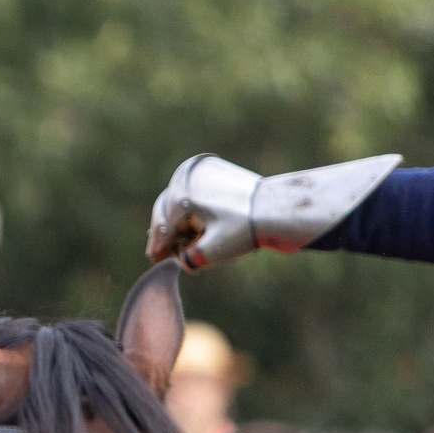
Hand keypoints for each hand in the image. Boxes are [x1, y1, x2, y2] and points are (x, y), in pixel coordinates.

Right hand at [145, 155, 263, 268]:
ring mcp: (204, 171)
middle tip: (157, 252)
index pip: (165, 223)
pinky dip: (192, 210)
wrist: (280, 206)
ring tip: (177, 243)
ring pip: (182, 201)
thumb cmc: (245, 227)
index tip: (154, 259)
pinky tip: (193, 228)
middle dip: (165, 232)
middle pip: (168, 209)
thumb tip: (180, 261)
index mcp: (184, 194)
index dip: (159, 244)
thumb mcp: (213, 250)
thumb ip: (189, 259)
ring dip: (178, 222)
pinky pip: (196, 193)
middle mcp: (190, 177)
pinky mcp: (217, 172)